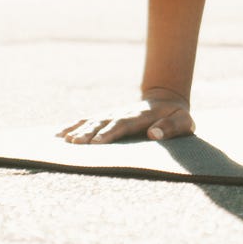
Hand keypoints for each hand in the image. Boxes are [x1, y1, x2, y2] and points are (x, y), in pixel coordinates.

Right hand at [57, 92, 193, 144]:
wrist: (167, 98)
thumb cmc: (177, 116)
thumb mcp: (184, 121)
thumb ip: (172, 127)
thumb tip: (153, 134)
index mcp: (141, 116)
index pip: (122, 124)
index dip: (109, 133)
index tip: (96, 143)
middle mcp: (122, 113)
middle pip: (102, 123)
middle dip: (87, 133)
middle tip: (74, 145)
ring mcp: (113, 114)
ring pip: (92, 121)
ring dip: (77, 130)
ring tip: (62, 140)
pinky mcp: (107, 117)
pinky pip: (87, 121)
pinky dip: (73, 126)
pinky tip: (59, 134)